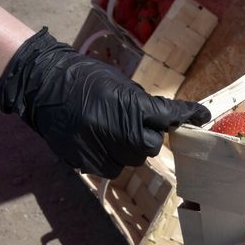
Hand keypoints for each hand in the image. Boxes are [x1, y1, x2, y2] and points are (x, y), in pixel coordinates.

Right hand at [0, 28, 208, 177]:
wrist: (42, 84)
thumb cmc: (82, 77)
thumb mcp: (118, 83)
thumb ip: (141, 104)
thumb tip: (160, 117)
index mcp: (131, 107)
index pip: (168, 116)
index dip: (187, 114)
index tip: (202, 115)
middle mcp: (120, 132)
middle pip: (151, 146)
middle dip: (147, 136)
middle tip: (132, 123)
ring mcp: (103, 150)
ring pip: (131, 161)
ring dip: (127, 148)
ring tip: (107, 129)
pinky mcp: (87, 163)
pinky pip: (111, 167)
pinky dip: (109, 156)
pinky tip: (95, 139)